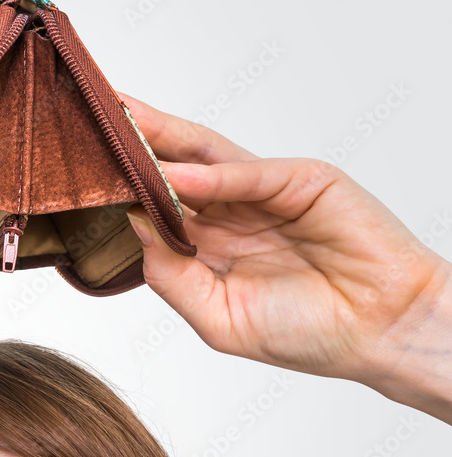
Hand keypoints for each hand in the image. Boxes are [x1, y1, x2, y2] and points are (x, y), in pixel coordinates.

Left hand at [120, 93, 451, 422]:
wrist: (379, 335)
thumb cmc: (306, 332)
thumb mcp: (219, 316)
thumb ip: (174, 275)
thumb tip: (133, 229)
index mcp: (210, 244)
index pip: (155, 206)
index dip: (119, 190)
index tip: (78, 175)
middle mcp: (232, 212)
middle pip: (172, 170)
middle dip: (132, 147)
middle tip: (89, 123)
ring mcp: (266, 192)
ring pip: (205, 157)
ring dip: (163, 139)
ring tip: (121, 121)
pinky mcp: (304, 181)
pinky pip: (251, 174)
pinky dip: (214, 176)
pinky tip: (178, 176)